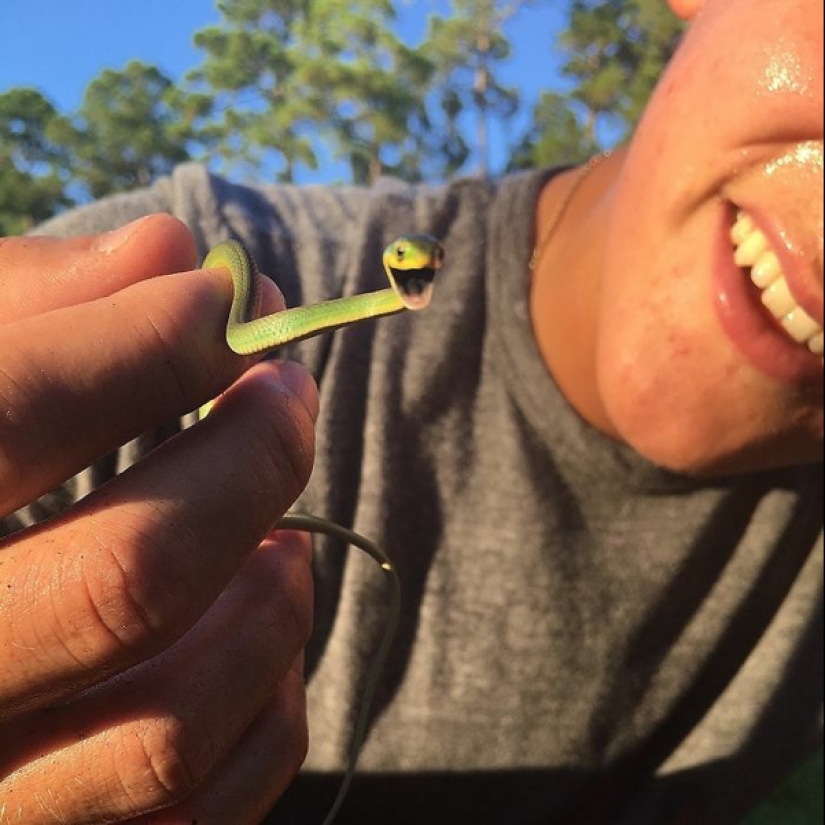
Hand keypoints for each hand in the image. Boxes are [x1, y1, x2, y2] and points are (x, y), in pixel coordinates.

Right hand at [0, 215, 317, 822]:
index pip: (9, 417)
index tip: (223, 298)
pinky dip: (265, 711)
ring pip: (175, 725)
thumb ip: (23, 307)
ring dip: (272, 601)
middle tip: (290, 390)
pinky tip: (255, 630)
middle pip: (131, 578)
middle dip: (251, 460)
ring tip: (286, 533)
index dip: (146, 340)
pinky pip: (199, 811)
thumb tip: (171, 251)